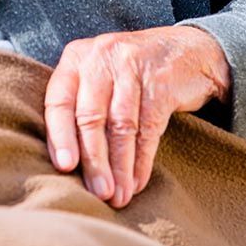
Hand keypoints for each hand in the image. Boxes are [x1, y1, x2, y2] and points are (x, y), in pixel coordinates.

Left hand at [44, 26, 230, 208]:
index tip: (64, 167)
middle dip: (93, 159)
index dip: (59, 135)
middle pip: (89, 115)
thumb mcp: (99, 76)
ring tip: (118, 195)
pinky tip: (137, 181)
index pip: (59, 99)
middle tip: (97, 192)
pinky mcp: (161, 83)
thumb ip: (80, 105)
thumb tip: (66, 161)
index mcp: (76, 57)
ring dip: (119, 166)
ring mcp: (131, 67)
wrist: (187, 49)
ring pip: (120, 125)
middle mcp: (100, 58)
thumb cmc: (130, 72)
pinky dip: (142, 159)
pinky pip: (149, 128)